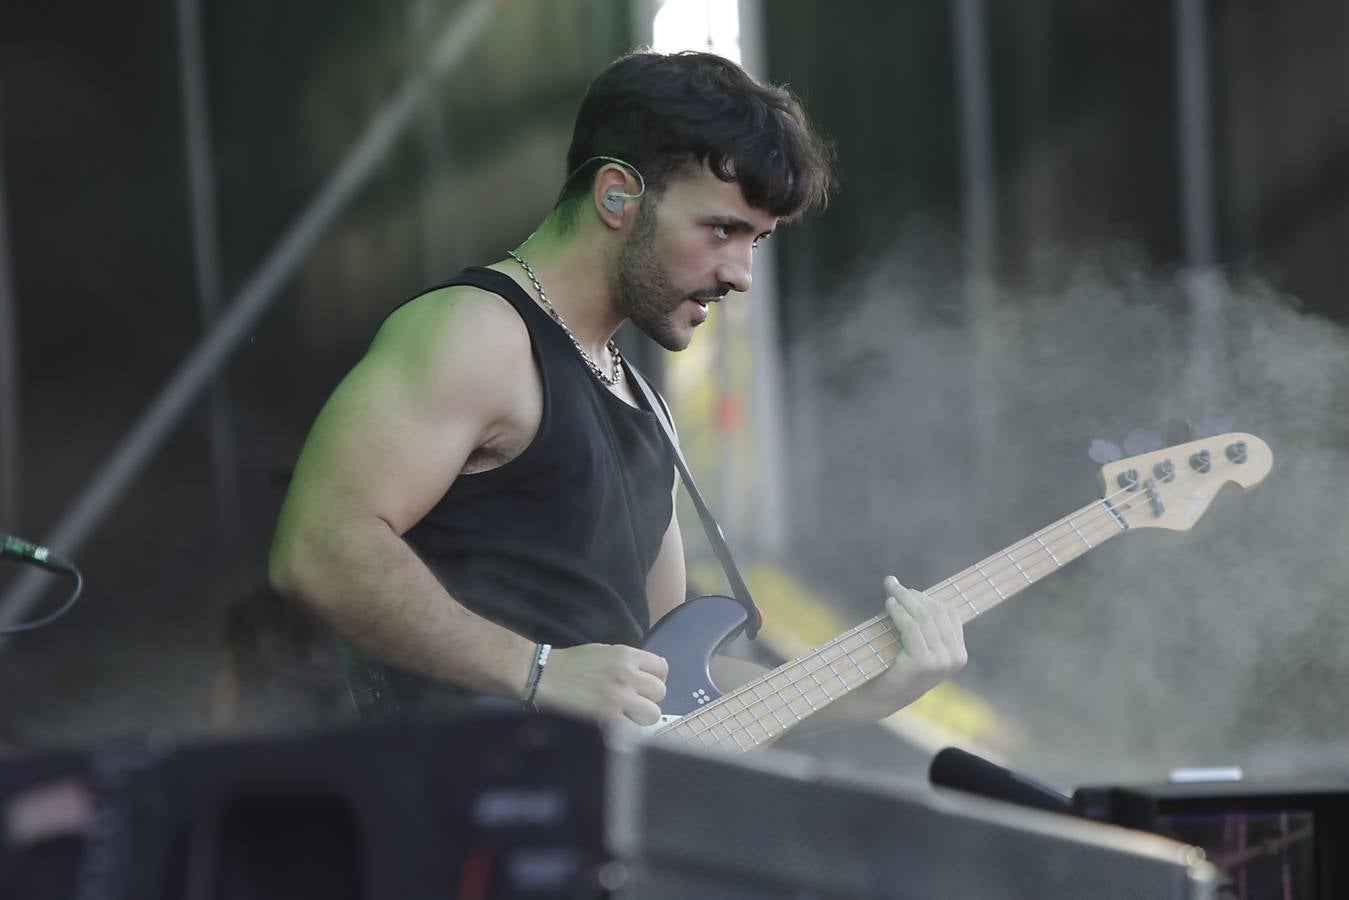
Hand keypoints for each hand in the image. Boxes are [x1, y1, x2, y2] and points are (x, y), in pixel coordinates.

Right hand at [533, 643, 667, 725]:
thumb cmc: (576, 663)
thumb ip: (632, 660)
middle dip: (649, 697)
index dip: (656, 677)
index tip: (645, 683)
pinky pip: (635, 730)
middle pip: (660, 692)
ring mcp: (619, 699)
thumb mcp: (607, 651)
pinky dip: (629, 729)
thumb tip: (657, 667)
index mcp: (627, 656)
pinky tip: (619, 724)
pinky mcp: (609, 718)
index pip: (662, 668)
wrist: (548, 676)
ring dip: (642, 715)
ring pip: (653, 713)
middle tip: (635, 699)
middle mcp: (627, 676)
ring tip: (628, 713)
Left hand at [854, 575, 966, 714]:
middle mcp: (955, 658)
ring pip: (924, 617)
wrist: (878, 698)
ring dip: (904, 598)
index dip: (927, 597)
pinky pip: (911, 627)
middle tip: (891, 583)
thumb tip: (914, 590)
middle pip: (937, 612)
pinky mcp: (923, 663)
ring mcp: (941, 662)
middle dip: (913, 594)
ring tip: (889, 590)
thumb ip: (924, 625)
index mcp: (958, 654)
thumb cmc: (893, 666)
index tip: (906, 590)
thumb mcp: (916, 645)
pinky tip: (889, 604)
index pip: (949, 614)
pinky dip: (899, 612)